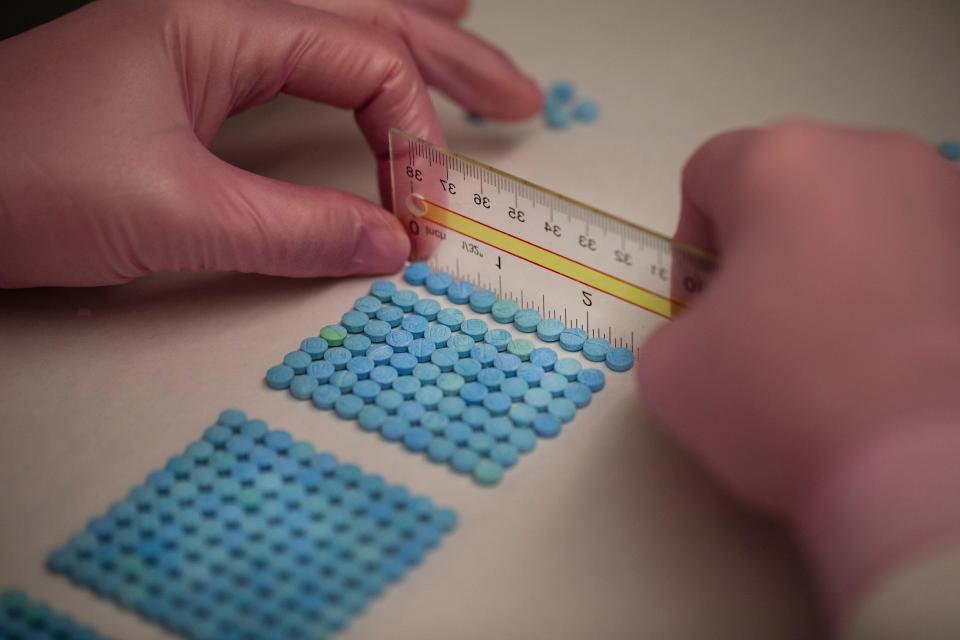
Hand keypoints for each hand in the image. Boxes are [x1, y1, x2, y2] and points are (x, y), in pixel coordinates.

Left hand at [0, 0, 540, 286]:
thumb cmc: (16, 180)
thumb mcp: (174, 213)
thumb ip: (295, 229)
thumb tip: (386, 244)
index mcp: (219, 18)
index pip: (364, 60)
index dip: (411, 142)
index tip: (419, 217)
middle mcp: (218, 13)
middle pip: (370, 18)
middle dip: (455, 61)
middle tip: (519, 99)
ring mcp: (203, 38)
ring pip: (340, 23)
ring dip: (418, 41)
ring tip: (479, 52)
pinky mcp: (191, 75)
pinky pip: (301, 50)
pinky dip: (356, 57)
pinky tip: (373, 62)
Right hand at [638, 121, 959, 617]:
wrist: (926, 466)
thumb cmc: (782, 393)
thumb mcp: (669, 367)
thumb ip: (678, 325)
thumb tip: (719, 333)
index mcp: (781, 160)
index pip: (707, 175)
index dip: (690, 248)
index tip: (703, 311)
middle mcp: (871, 155)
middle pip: (790, 188)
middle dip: (766, 249)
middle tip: (762, 329)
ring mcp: (948, 198)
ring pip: (861, 217)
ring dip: (837, 264)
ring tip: (839, 347)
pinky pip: (922, 254)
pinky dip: (898, 291)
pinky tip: (893, 358)